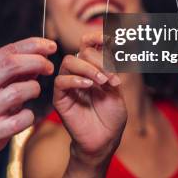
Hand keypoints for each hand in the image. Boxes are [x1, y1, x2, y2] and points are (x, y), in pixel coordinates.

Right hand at [0, 37, 56, 155]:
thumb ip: (15, 66)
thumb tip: (43, 52)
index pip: (9, 50)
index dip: (34, 45)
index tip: (51, 46)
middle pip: (12, 64)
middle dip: (37, 62)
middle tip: (49, 67)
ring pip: (18, 91)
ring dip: (33, 88)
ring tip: (33, 91)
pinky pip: (23, 118)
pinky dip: (30, 115)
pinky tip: (24, 115)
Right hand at [55, 33, 125, 170]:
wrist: (105, 140)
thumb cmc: (111, 117)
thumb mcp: (117, 90)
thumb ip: (112, 69)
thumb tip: (110, 47)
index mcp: (93, 68)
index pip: (88, 44)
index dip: (95, 37)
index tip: (108, 38)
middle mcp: (79, 73)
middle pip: (81, 52)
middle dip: (98, 60)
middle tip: (111, 76)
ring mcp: (68, 85)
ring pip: (68, 62)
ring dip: (87, 68)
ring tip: (102, 82)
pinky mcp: (60, 98)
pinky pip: (60, 81)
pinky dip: (75, 80)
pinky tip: (88, 86)